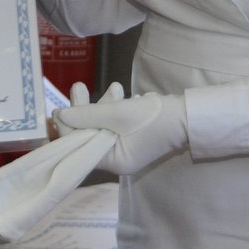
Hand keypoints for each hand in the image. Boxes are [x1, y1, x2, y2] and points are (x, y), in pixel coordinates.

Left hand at [53, 81, 187, 174]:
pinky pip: (116, 124)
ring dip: (103, 105)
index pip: (80, 146)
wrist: (190, 115)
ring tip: (115, 86)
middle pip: (90, 134)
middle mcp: (118, 159)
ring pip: (103, 126)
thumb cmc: (155, 117)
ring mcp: (128, 148)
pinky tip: (124, 96)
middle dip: (84, 110)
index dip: (68, 127)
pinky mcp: (135, 137)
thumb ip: (87, 114)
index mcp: (114, 162)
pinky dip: (116, 110)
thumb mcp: (117, 113)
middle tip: (78, 86)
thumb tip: (59, 115)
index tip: (58, 107)